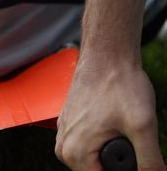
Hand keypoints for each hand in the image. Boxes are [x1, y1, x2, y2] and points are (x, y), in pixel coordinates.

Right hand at [56, 0, 164, 170]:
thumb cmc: (119, 84)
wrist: (106, 55)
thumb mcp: (143, 126)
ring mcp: (64, 135)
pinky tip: (115, 124)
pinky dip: (103, 141)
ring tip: (124, 129)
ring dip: (111, 152)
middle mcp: (63, 147)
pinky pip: (87, 146)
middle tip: (132, 138)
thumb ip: (150, 162)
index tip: (139, 154)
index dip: (127, 170)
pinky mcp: (69, 125)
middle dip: (119, 162)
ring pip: (93, 161)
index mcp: (75, 153)